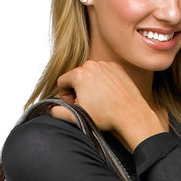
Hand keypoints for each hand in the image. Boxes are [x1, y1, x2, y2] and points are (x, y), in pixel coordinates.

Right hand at [50, 60, 164, 150]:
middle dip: (78, 89)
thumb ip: (58, 112)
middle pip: (76, 76)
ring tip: (99, 99)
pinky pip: (104, 71)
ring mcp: (106, 64)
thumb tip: (49, 108)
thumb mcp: (77, 116)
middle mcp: (92, 65)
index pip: (62, 81)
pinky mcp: (117, 67)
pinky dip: (103, 81)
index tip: (74, 103)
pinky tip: (108, 94)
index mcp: (79, 74)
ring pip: (90, 73)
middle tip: (86, 103)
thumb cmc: (106, 115)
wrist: (131, 114)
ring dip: (90, 84)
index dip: (64, 94)